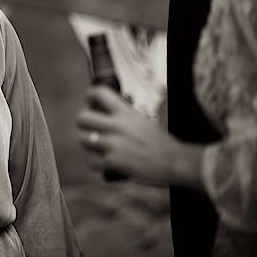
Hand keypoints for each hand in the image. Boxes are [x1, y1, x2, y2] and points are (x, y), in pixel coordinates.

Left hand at [76, 87, 201, 187]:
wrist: (175, 162)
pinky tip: (104, 164)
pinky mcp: (113, 162)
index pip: (98, 92)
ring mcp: (113, 143)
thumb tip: (106, 118)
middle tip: (91, 130)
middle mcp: (116, 125)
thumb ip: (123, 118)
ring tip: (99, 148)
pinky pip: (91, 162)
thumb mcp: (142, 120)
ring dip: (88, 145)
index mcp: (125, 112)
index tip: (90, 103)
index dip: (90, 97)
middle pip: (81, 117)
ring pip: (82, 139)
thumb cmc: (161, 143)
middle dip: (83, 125)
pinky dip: (96, 164)